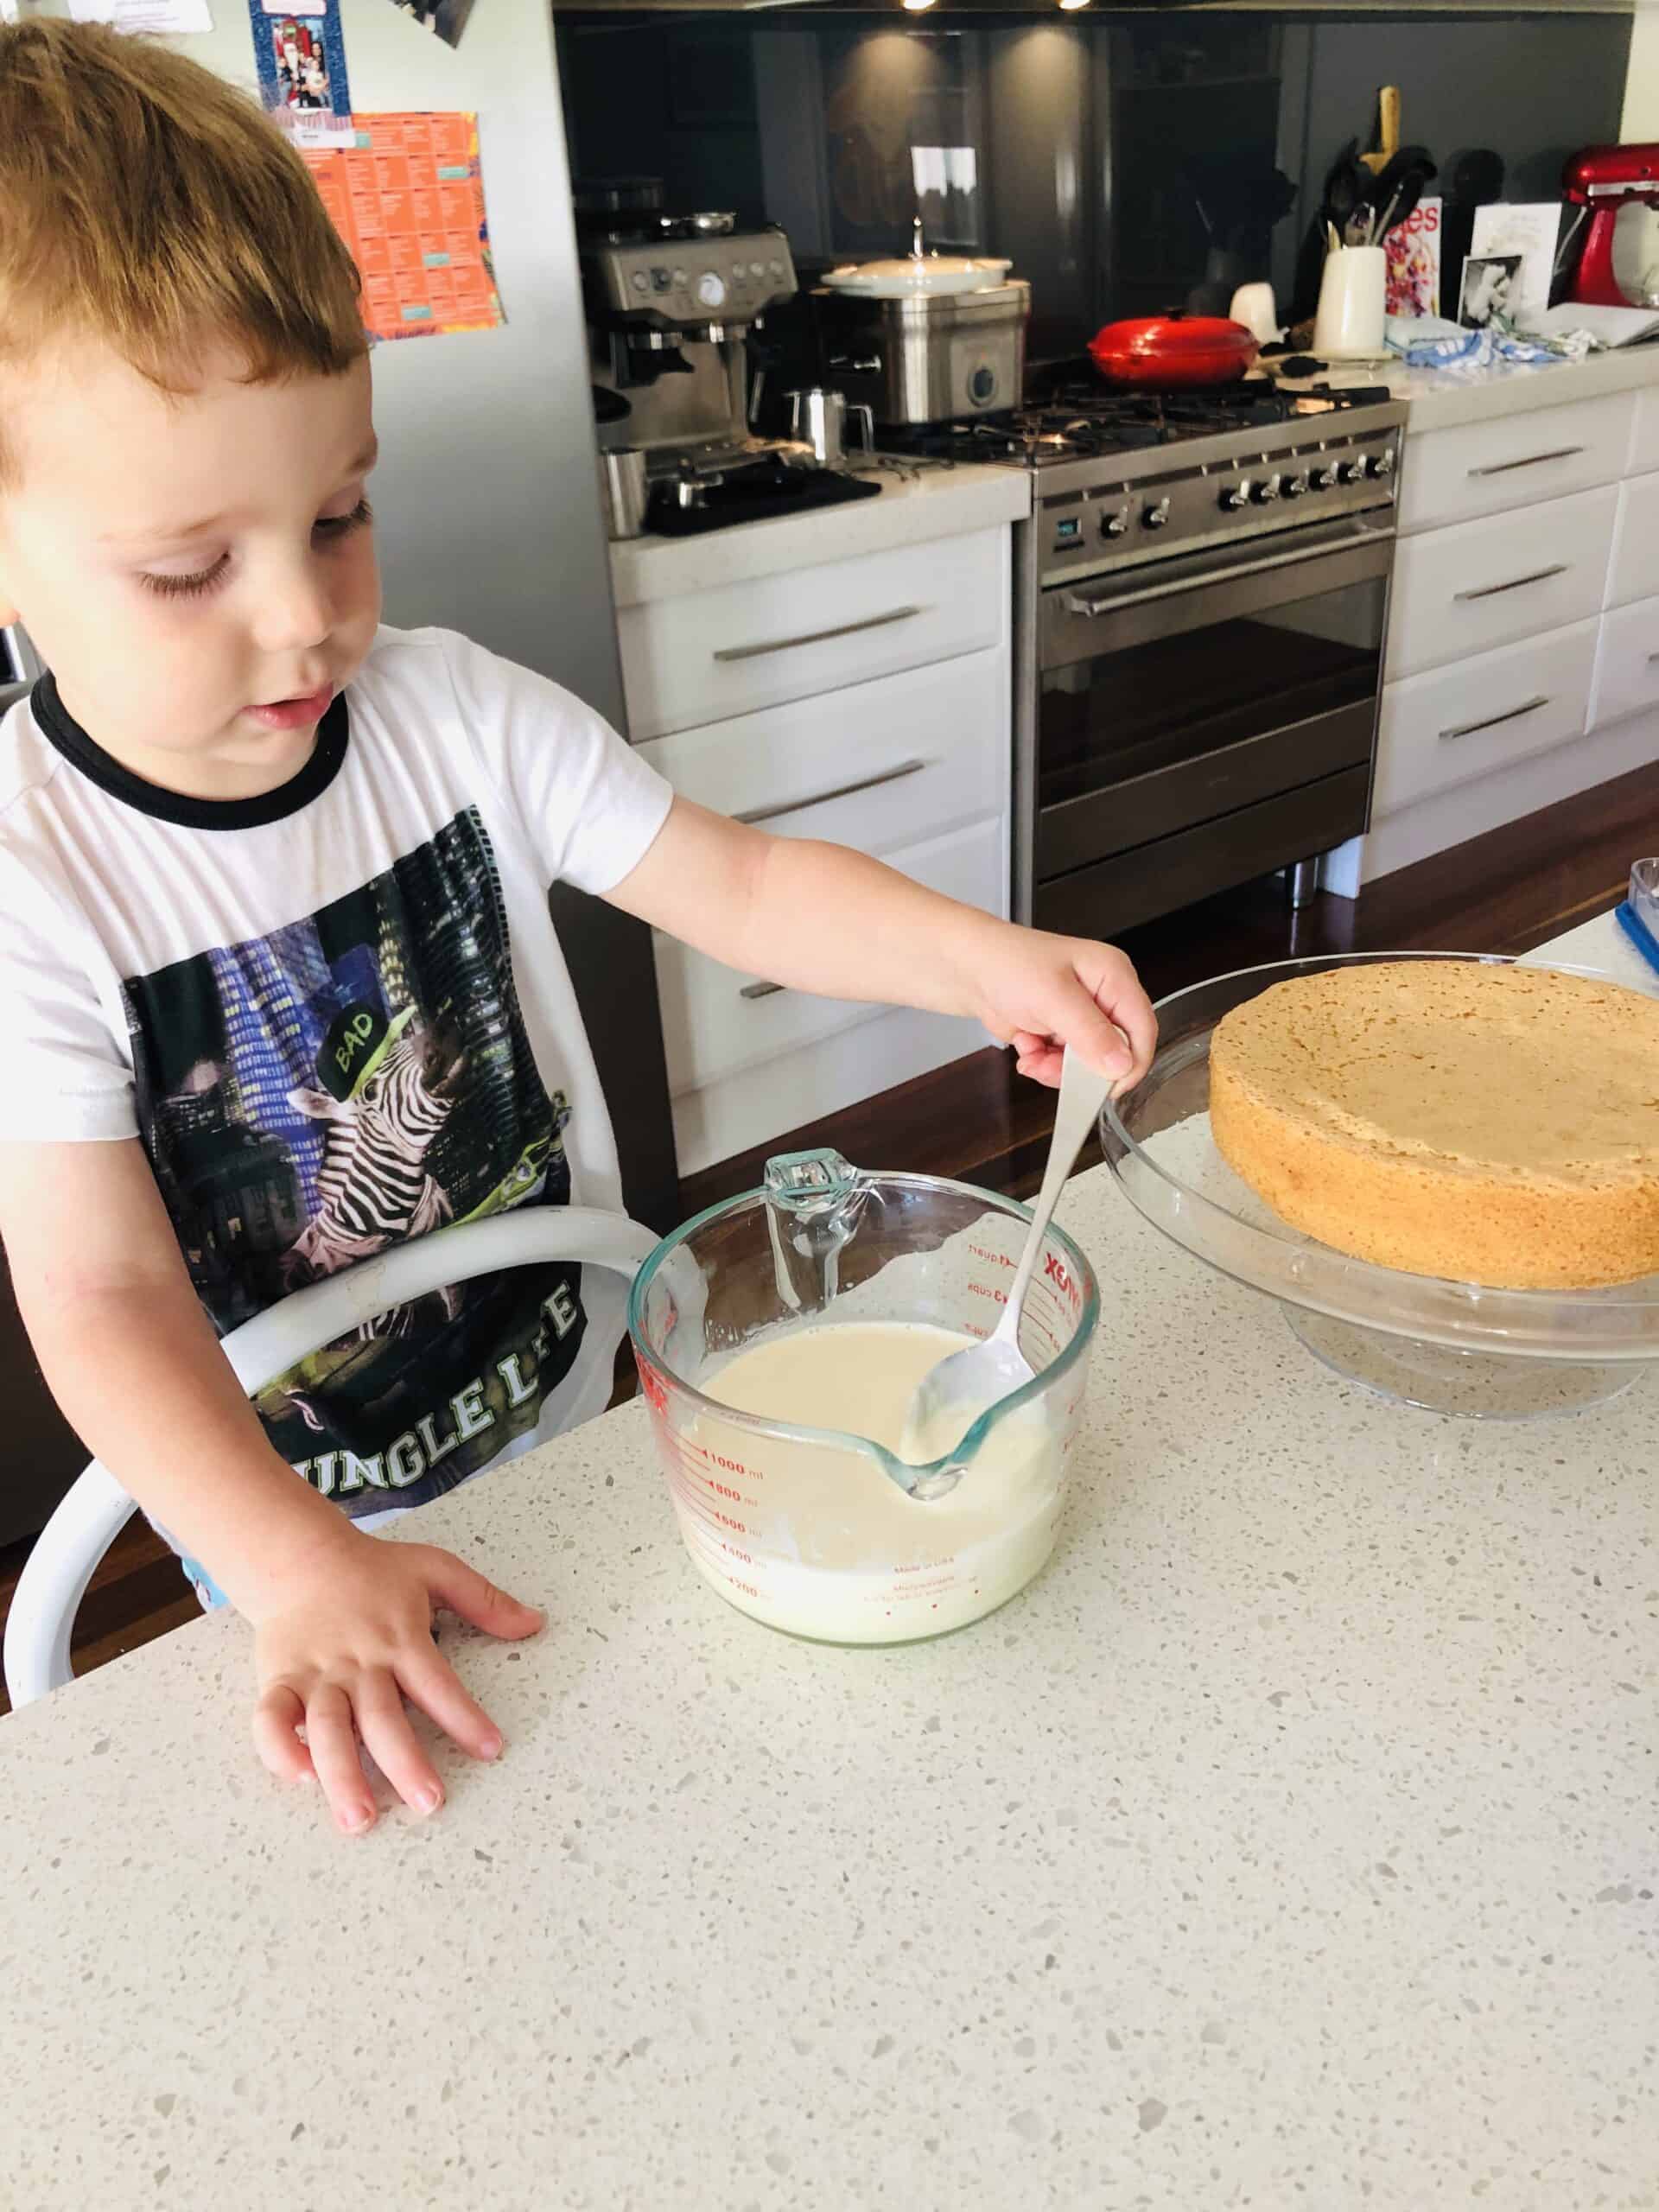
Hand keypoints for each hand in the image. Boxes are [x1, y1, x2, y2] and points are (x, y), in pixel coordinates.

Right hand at [250, 1523, 542, 1835]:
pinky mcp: (279, 1681)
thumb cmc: (373, 1570)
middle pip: (382, 1717)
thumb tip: (535, 1622)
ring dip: (342, 1774)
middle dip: (405, 1762)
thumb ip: (485, 1599)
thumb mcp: (435, 1569)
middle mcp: (359, 1662)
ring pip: (327, 1727)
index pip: (437, 1683)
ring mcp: (316, 1674)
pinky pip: (271, 1718)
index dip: (464, 1716)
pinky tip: (300, 1778)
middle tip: (429, 1804)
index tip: (491, 1749)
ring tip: (360, 1818)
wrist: (299, 1556)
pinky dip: (280, 1748)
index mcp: (400, 1638)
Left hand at [979, 928, 1156, 1092]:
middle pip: (1115, 1051)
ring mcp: (1080, 1015)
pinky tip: (1025, 1047)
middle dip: (1081, 1068)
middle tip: (1053, 1068)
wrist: (965, 967)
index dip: (1132, 1062)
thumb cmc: (1007, 963)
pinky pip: (1063, 1064)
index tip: (1110, 1088)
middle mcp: (1102, 996)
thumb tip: (1121, 1065)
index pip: (1142, 1028)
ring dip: (1056, 1069)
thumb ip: (1090, 1033)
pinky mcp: (1059, 1030)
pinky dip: (1042, 1064)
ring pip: (1086, 1064)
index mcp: (1113, 976)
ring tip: (1032, 1056)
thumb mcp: (1053, 998)